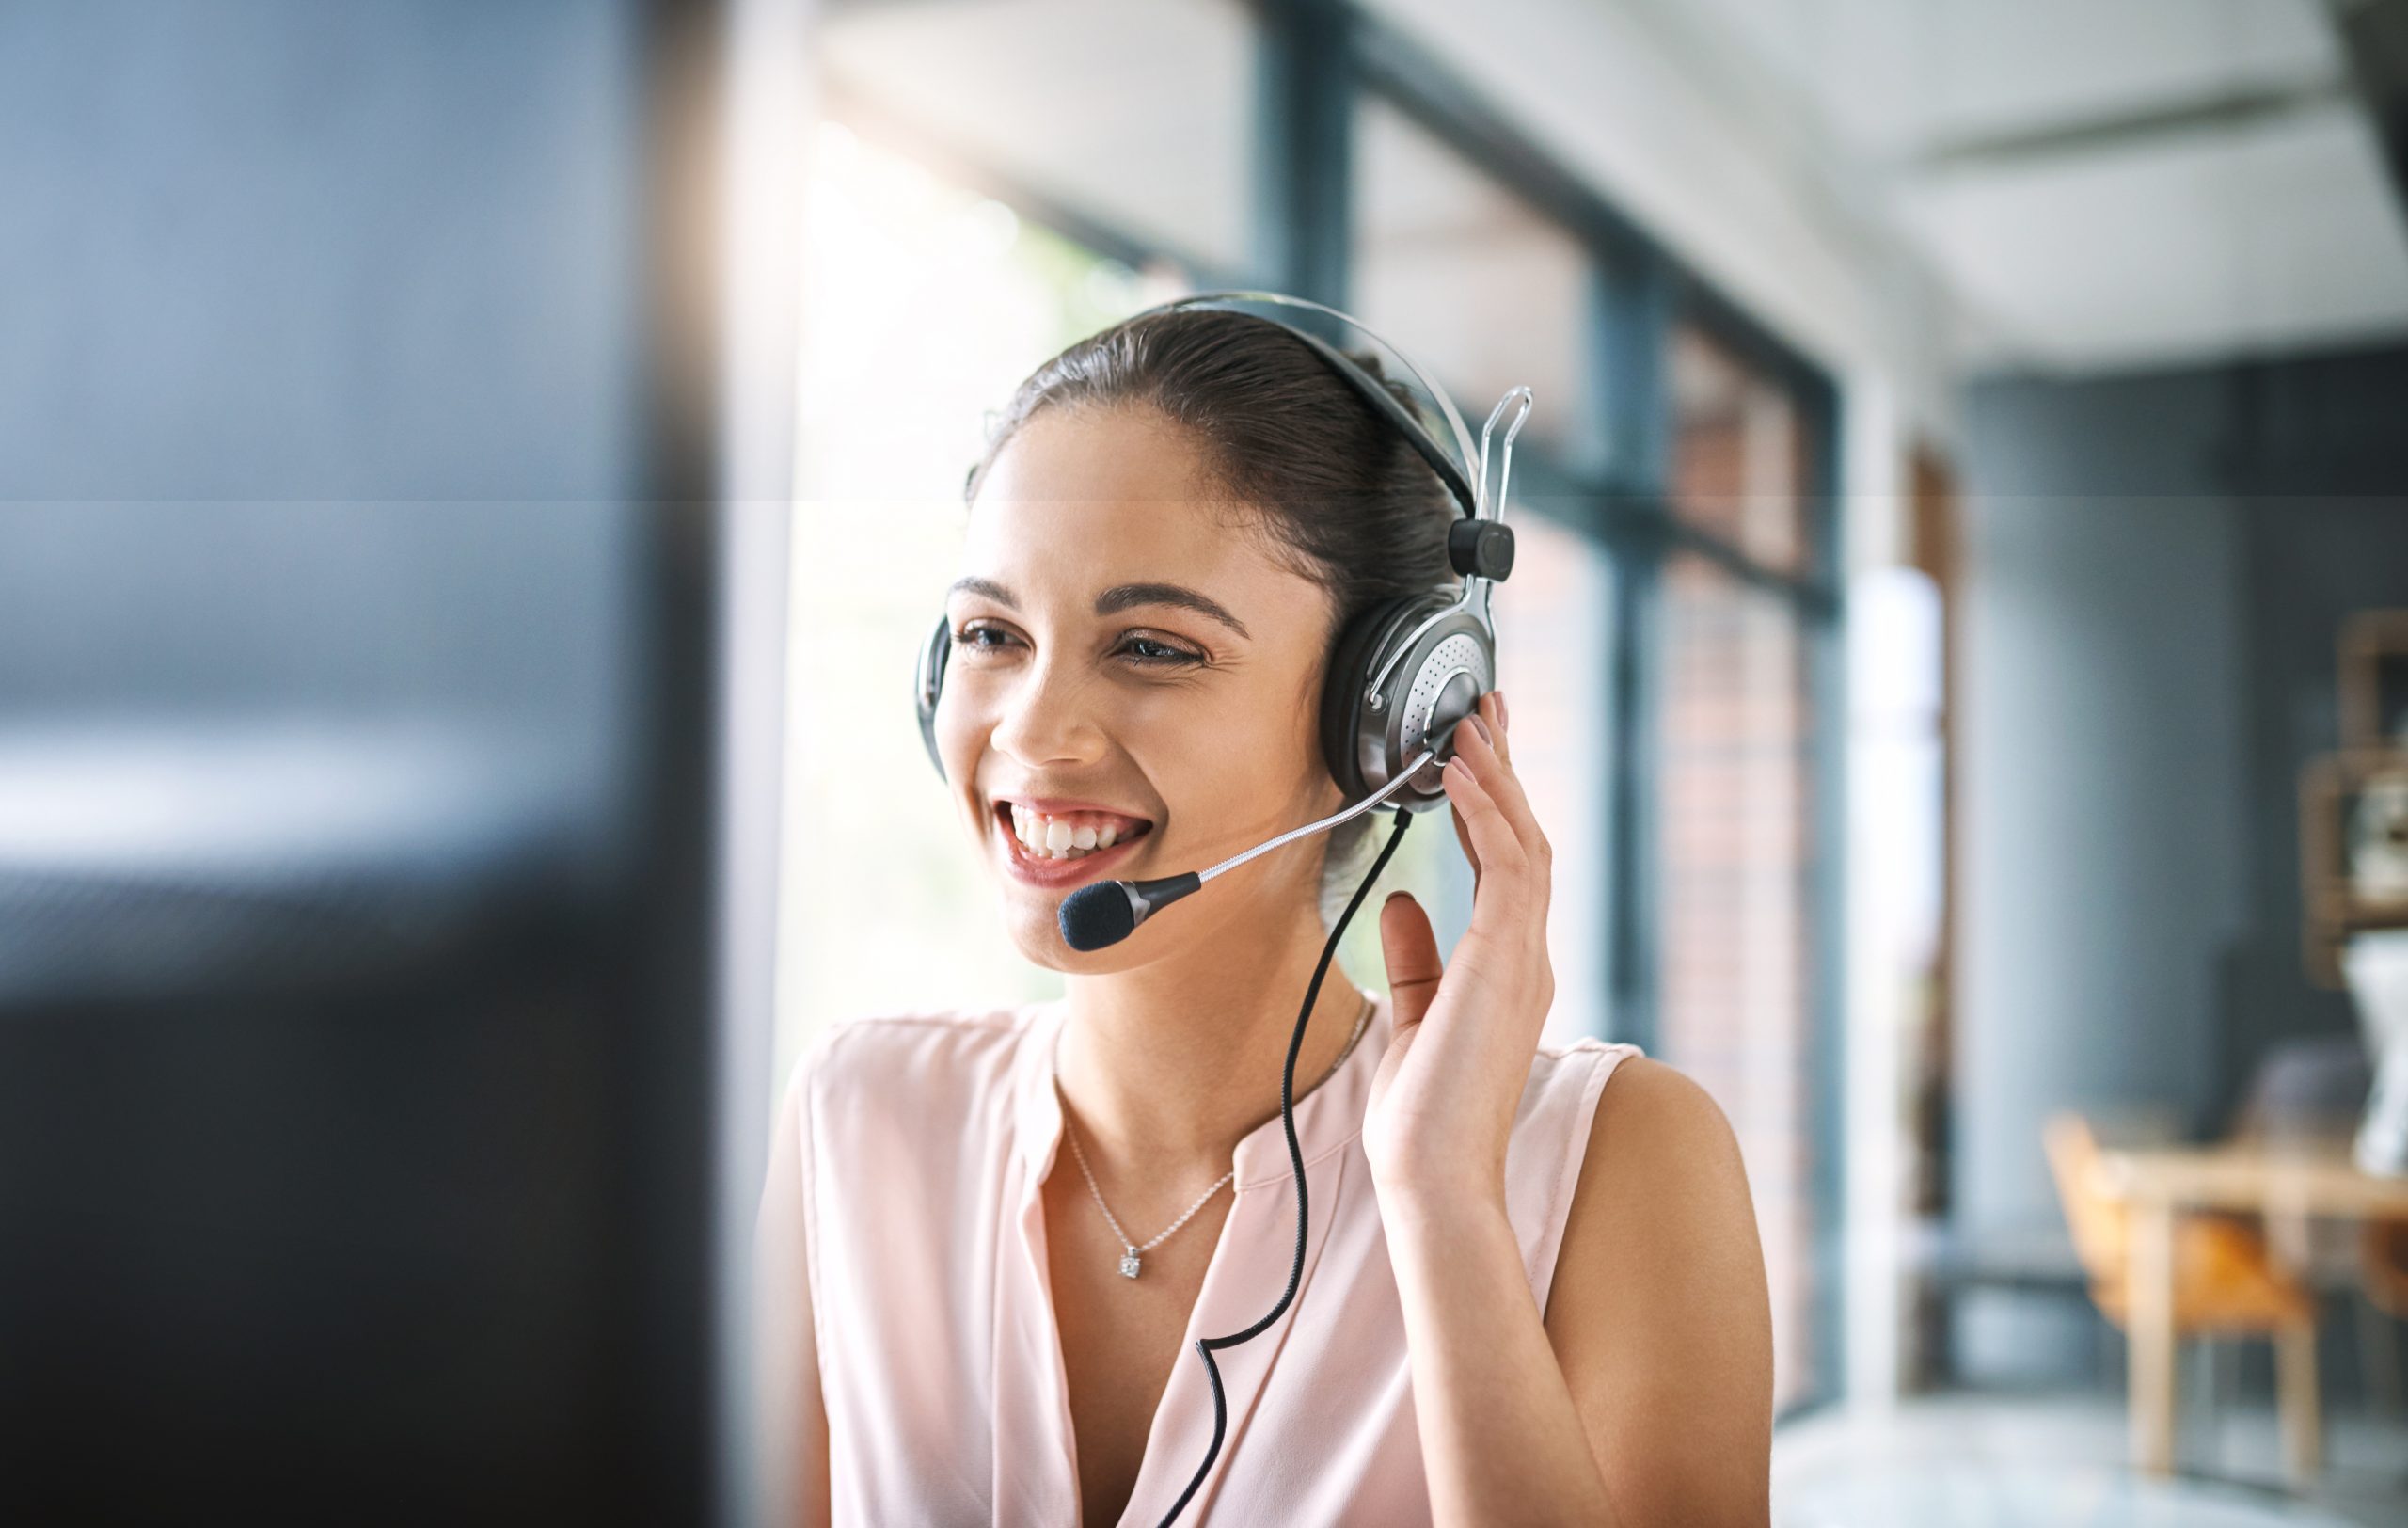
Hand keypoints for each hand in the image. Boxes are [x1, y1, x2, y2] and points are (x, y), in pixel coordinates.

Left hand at [1364, 688, 1554, 1214]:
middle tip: (1484, 709)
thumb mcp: (1411, 1019)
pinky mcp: (1506, 963)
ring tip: (1470, 722)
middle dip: (1504, 770)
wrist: (1432, 1174)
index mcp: (1508, 970)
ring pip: (1524, 843)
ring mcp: (1524, 959)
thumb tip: (1403, 902)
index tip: (1476, 752)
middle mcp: (1526, 957)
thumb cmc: (1423, 1117)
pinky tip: (1463, 773)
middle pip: (1524, 840)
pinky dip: (1487, 814)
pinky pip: (1508, 869)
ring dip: (1497, 777)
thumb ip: (1413, 959)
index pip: (1508, 867)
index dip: (1496, 803)